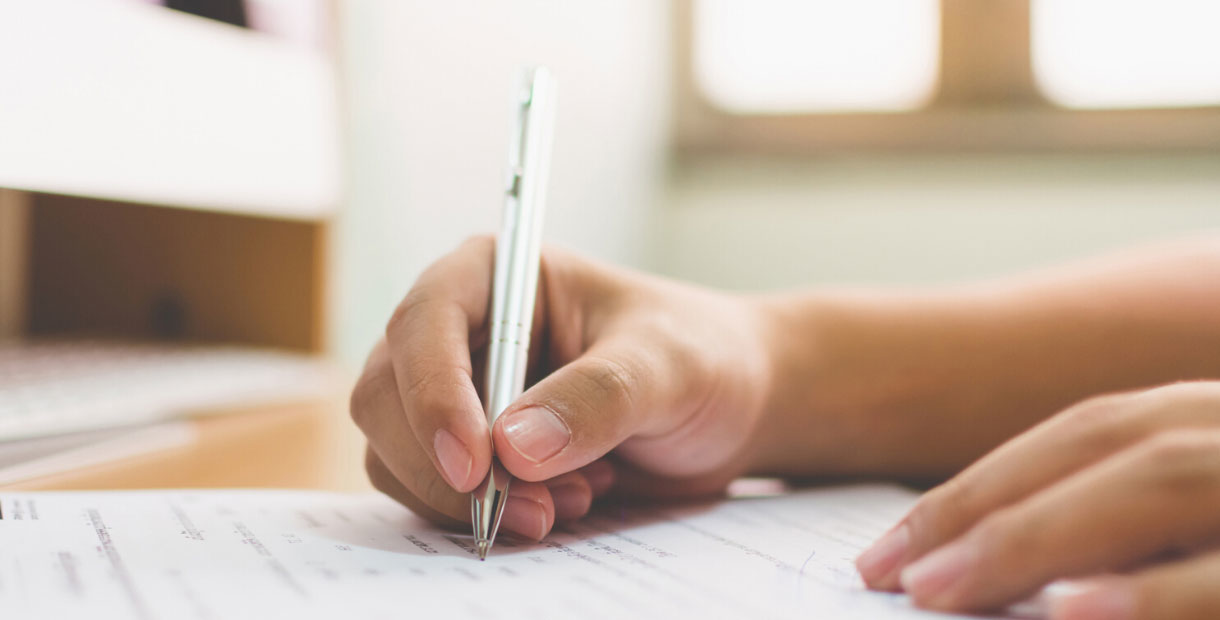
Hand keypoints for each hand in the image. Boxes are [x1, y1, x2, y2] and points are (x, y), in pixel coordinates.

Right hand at [350, 237, 772, 540]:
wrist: (727, 406)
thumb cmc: (700, 356)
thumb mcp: (668, 366)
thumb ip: (598, 397)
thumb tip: (513, 448)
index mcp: (498, 275)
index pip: (426, 322)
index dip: (432, 393)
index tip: (476, 464)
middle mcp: (463, 332)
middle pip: (387, 395)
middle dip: (448, 465)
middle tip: (531, 509)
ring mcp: (459, 394)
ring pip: (398, 453)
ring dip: (471, 499)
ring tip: (572, 501)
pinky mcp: (471, 451)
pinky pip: (433, 493)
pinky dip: (487, 515)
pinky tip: (565, 504)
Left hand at [856, 381, 1219, 618]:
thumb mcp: (1185, 524)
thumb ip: (1108, 528)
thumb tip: (971, 569)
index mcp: (1218, 421)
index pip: (1089, 435)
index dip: (978, 487)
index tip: (886, 551)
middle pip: (1110, 443)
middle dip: (985, 505)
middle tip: (887, 575)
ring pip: (1163, 478)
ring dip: (1039, 535)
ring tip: (939, 589)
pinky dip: (1153, 593)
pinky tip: (1070, 614)